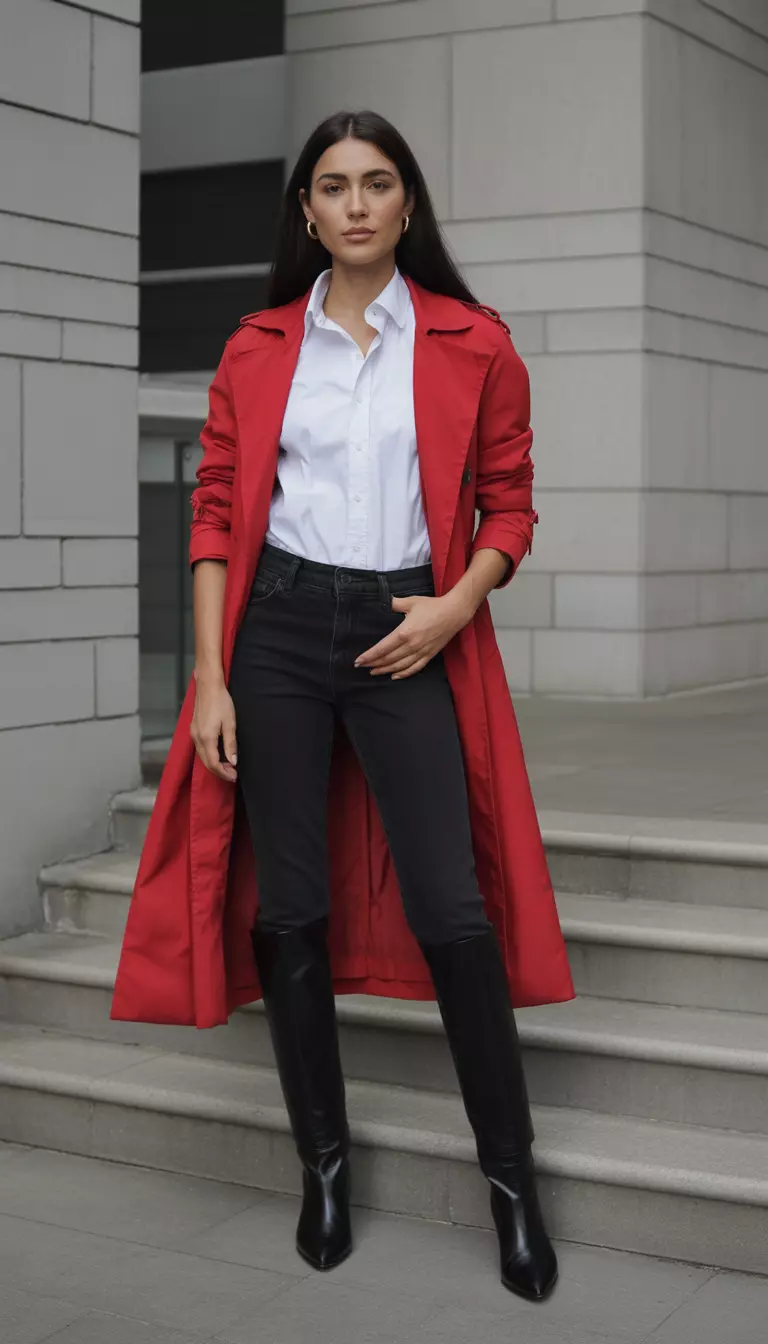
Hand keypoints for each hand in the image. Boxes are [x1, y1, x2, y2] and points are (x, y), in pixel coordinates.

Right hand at [190, 673, 237, 780]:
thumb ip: (230, 744)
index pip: (213, 763)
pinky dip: (209, 756)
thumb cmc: (221, 702)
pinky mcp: (193, 730)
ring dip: (214, 764)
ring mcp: (193, 734)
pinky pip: (200, 749)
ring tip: (228, 766)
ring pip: (202, 757)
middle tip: (233, 774)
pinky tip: (219, 754)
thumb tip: (233, 761)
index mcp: (206, 738)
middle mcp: (196, 739)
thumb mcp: (230, 724)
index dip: (224, 773)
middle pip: (206, 763)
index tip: (234, 776)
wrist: (208, 686)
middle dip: (219, 771)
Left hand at [354, 593, 472, 679]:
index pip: (382, 648)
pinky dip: (404, 674)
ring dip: (385, 670)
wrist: (454, 612)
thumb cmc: (432, 606)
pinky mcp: (430, 655)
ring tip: (374, 672)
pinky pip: (415, 668)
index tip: (358, 661)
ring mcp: (421, 652)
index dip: (369, 656)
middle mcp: (411, 645)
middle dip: (373, 664)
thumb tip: (383, 601)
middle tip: (362, 666)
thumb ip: (394, 604)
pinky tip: (395, 676)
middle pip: (388, 659)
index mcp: (404, 632)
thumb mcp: (411, 602)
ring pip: (399, 666)